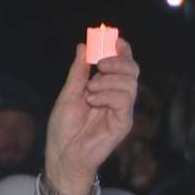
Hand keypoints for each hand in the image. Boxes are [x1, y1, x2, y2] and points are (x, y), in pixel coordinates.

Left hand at [45, 39, 140, 194]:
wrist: (62, 155)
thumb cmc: (64, 128)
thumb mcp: (68, 94)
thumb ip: (78, 72)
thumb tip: (83, 46)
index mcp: (106, 88)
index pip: (122, 64)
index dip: (121, 49)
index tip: (112, 40)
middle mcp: (118, 97)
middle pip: (132, 69)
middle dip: (117, 61)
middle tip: (99, 64)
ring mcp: (122, 110)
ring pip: (130, 83)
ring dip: (108, 80)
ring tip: (90, 89)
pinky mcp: (123, 123)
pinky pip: (124, 100)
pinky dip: (107, 95)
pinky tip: (93, 99)